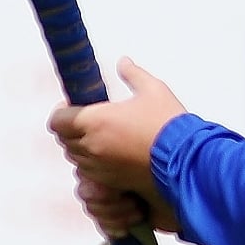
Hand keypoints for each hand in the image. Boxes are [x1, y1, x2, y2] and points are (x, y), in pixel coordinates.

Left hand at [48, 57, 185, 236]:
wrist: (187, 161)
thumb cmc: (169, 125)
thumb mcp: (154, 89)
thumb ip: (133, 74)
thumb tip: (123, 62)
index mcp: (95, 122)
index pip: (57, 121)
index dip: (61, 113)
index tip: (72, 106)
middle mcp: (92, 147)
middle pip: (65, 140)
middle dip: (72, 130)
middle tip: (89, 120)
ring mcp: (101, 168)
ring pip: (76, 158)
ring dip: (83, 147)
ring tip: (102, 137)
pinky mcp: (112, 182)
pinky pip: (91, 173)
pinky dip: (95, 163)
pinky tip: (113, 154)